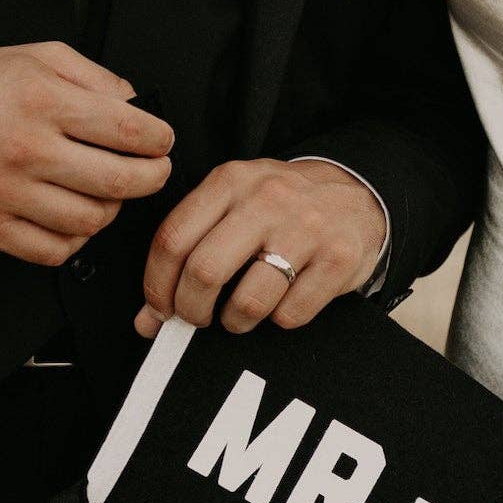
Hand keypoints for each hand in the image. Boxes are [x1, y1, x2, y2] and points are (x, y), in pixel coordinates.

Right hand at [0, 41, 172, 266]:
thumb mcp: (40, 57)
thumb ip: (96, 78)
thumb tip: (138, 104)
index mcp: (42, 101)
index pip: (129, 130)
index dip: (160, 140)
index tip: (162, 141)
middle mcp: (24, 148)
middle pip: (119, 183)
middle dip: (152, 178)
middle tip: (152, 170)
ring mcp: (3, 192)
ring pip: (90, 221)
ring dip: (112, 209)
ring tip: (107, 191)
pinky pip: (52, 251)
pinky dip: (75, 240)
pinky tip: (74, 216)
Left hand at [135, 159, 387, 337]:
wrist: (355, 195)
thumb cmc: (280, 208)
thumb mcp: (232, 208)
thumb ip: (187, 253)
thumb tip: (146, 320)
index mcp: (231, 181)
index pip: (173, 239)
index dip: (156, 286)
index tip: (160, 310)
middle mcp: (266, 199)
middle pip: (204, 271)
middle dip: (191, 310)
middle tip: (197, 319)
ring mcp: (306, 228)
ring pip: (248, 300)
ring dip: (235, 321)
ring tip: (239, 314)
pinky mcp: (338, 258)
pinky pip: (290, 314)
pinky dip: (278, 320)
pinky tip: (281, 302)